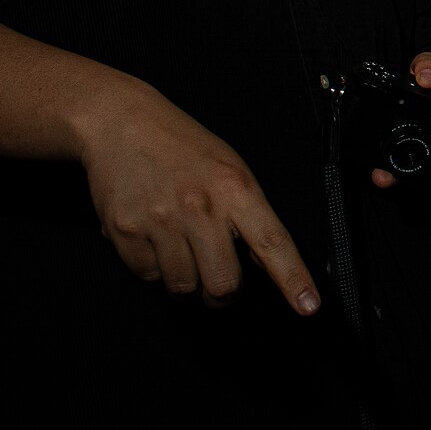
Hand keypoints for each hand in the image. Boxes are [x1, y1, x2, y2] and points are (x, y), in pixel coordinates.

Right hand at [78, 84, 319, 314]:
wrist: (121, 123)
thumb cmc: (184, 148)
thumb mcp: (231, 171)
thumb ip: (249, 216)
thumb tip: (267, 266)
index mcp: (236, 188)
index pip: (272, 242)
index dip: (293, 279)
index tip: (309, 306)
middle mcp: (200, 206)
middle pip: (224, 284)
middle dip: (224, 296)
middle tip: (220, 285)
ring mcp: (160, 220)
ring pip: (183, 287)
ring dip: (187, 283)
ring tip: (183, 250)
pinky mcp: (124, 231)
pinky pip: (147, 276)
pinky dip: (153, 268)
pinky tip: (154, 238)